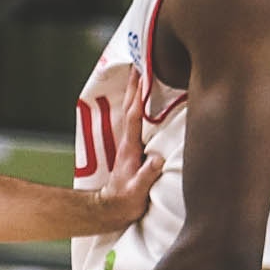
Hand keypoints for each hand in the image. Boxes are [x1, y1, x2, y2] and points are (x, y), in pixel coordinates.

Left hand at [82, 76, 162, 230]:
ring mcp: (129, 142)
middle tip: (141, 60)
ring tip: (142, 70)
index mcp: (131, 147)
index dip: (139, 95)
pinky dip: (139, 103)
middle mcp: (129, 140)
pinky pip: (137, 118)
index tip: (144, 74)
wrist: (113, 209)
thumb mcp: (138, 191)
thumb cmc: (127, 201)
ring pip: (133, 109)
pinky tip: (144, 98)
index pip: (135, 115)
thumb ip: (147, 175)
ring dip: (136, 89)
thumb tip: (157, 159)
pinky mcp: (133, 147)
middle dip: (136, 83)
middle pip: (132, 105)